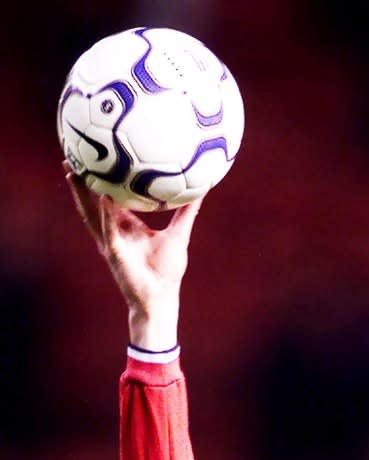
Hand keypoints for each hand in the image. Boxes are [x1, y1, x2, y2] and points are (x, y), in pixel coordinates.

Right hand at [65, 164, 202, 348]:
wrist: (161, 299)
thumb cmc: (167, 271)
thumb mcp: (179, 234)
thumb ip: (188, 212)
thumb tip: (202, 189)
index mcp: (127, 227)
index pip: (112, 198)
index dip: (104, 180)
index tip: (100, 157)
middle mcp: (114, 232)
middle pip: (93, 202)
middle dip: (81, 182)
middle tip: (72, 157)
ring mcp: (111, 243)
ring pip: (92, 214)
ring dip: (81, 195)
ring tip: (73, 173)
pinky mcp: (115, 254)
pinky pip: (110, 231)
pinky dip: (107, 215)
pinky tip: (105, 197)